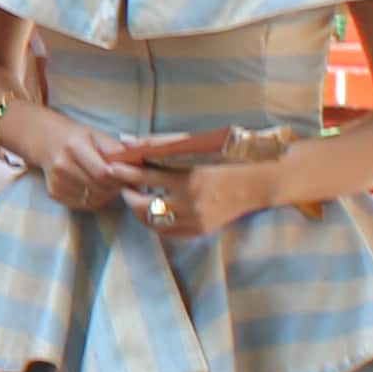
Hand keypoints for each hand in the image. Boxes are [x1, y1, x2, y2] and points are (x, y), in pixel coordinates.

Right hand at [5, 105, 151, 214]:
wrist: (45, 141)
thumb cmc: (77, 137)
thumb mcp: (97, 135)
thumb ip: (118, 150)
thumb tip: (141, 166)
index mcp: (74, 146)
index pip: (103, 172)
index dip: (119, 177)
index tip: (127, 175)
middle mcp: (62, 165)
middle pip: (99, 188)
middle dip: (115, 187)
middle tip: (121, 181)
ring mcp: (56, 182)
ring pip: (93, 199)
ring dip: (106, 195)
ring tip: (107, 183)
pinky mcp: (54, 194)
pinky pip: (83, 204)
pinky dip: (94, 199)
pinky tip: (94, 188)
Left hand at [126, 140, 284, 238]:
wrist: (261, 181)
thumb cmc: (227, 156)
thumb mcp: (196, 145)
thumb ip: (159, 144)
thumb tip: (127, 140)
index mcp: (190, 180)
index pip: (145, 178)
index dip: (124, 173)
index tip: (111, 167)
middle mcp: (191, 205)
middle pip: (143, 209)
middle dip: (129, 197)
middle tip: (125, 185)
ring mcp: (196, 222)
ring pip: (153, 224)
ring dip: (140, 211)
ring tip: (139, 196)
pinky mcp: (201, 231)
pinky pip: (168, 231)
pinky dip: (157, 220)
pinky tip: (156, 207)